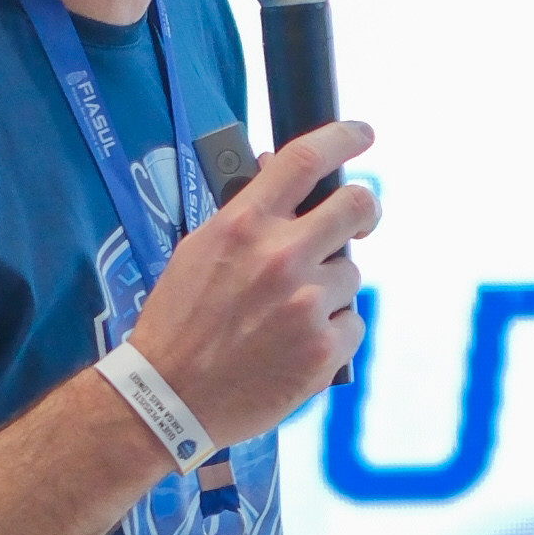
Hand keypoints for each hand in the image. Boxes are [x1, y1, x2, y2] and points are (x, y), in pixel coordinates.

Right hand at [134, 118, 376, 443]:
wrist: (168, 399)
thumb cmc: (178, 325)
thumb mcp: (198, 252)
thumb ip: (245, 213)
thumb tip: (276, 168)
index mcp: (245, 224)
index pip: (306, 158)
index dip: (344, 138)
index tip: (362, 135)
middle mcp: (281, 257)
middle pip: (357, 206)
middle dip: (365, 212)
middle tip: (360, 222)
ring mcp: (307, 304)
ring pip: (350, 275)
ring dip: (331, 289)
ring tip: (288, 317)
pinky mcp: (323, 349)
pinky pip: (352, 324)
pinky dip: (332, 334)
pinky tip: (296, 348)